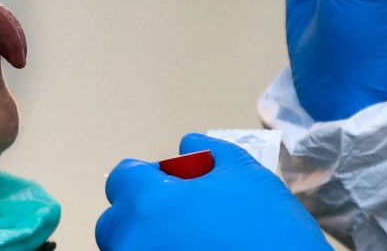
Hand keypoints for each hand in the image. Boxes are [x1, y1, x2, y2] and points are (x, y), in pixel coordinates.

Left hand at [96, 134, 329, 250]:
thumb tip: (189, 146)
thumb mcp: (246, 175)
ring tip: (195, 239)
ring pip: (129, 248)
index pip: (122, 178)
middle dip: (143, 213)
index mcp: (150, 202)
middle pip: (116, 221)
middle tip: (184, 215)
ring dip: (151, 240)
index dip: (149, 176)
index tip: (169, 182)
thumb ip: (210, 153)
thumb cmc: (269, 231)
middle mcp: (133, 241)